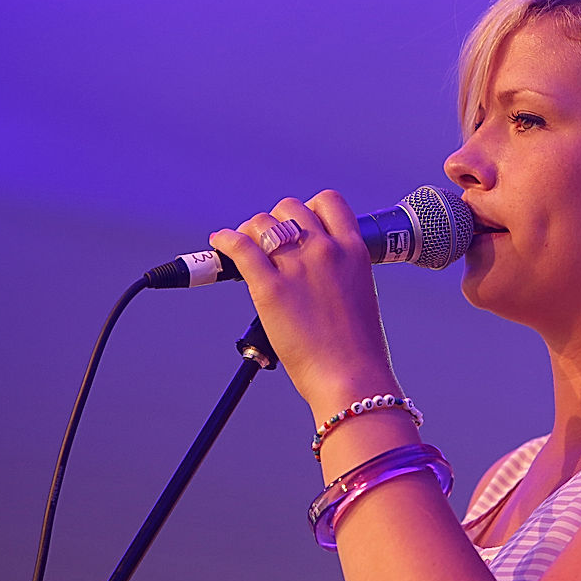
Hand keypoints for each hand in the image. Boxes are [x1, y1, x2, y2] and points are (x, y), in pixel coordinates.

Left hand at [209, 190, 401, 418]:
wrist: (352, 378)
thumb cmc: (358, 348)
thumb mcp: (360, 293)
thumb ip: (340, 272)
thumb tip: (314, 270)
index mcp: (354, 250)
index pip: (328, 202)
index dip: (309, 208)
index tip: (299, 223)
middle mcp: (326, 250)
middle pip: (290, 208)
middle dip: (275, 220)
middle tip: (267, 242)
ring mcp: (298, 267)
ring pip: (262, 223)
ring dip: (250, 231)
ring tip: (244, 246)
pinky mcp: (270, 288)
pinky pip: (240, 248)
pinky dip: (225, 241)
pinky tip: (220, 243)